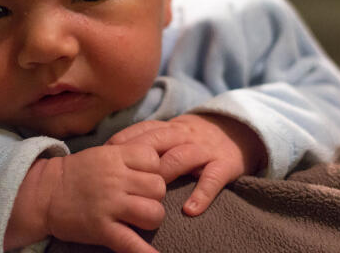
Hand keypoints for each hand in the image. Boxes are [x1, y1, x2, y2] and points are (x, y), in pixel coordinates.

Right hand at [4, 144, 165, 252]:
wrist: (44, 193)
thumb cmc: (78, 173)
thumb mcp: (103, 154)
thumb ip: (129, 156)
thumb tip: (158, 163)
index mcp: (115, 157)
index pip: (153, 159)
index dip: (152, 169)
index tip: (141, 176)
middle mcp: (115, 180)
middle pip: (158, 187)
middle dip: (154, 195)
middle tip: (139, 198)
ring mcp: (109, 205)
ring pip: (154, 213)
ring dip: (150, 218)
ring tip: (138, 218)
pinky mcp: (102, 229)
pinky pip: (131, 243)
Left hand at [107, 114, 266, 216]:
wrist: (236, 131)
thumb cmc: (193, 140)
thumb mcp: (171, 134)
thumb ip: (146, 142)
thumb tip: (109, 155)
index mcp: (169, 128)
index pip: (141, 131)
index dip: (122, 142)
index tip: (102, 157)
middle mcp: (184, 135)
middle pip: (157, 142)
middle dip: (138, 158)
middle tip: (119, 178)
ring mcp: (204, 150)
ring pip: (181, 157)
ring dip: (164, 174)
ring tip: (150, 195)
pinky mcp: (224, 165)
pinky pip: (212, 180)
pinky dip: (201, 195)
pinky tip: (189, 210)